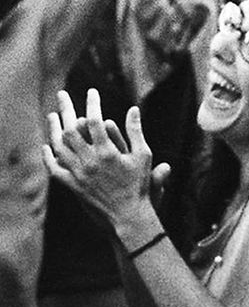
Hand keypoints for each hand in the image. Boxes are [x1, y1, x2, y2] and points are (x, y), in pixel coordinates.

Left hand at [42, 89, 168, 231]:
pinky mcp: (72, 186)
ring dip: (53, 129)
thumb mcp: (144, 155)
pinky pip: (55, 169)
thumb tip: (133, 108)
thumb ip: (136, 131)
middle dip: (65, 109)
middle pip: (71, 130)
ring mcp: (78, 174)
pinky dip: (49, 156)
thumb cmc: (139, 184)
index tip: (92, 92)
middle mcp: (89, 162)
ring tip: (52, 115)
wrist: (127, 215)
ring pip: (59, 147)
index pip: (94, 121)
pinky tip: (47, 146)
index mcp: (108, 153)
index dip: (92, 103)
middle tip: (62, 95)